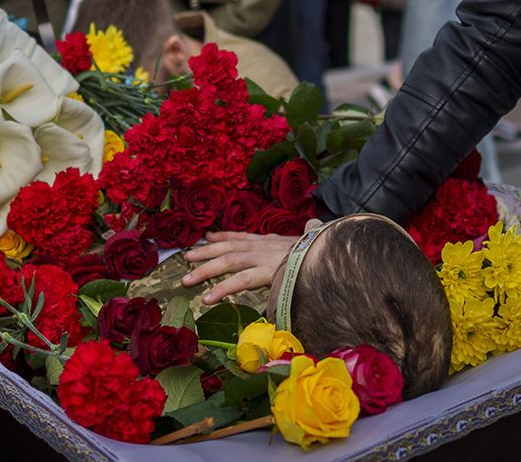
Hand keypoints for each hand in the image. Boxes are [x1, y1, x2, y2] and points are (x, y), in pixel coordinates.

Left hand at [181, 225, 318, 303]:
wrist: (333, 253)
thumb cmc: (324, 251)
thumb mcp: (313, 239)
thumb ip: (308, 233)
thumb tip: (314, 223)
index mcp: (272, 241)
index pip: (244, 236)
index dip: (225, 236)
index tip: (209, 237)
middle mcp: (265, 246)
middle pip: (229, 247)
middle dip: (206, 252)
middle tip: (187, 258)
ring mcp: (264, 257)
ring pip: (229, 261)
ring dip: (205, 270)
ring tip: (186, 281)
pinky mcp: (267, 272)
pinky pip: (240, 280)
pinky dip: (222, 289)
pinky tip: (207, 299)